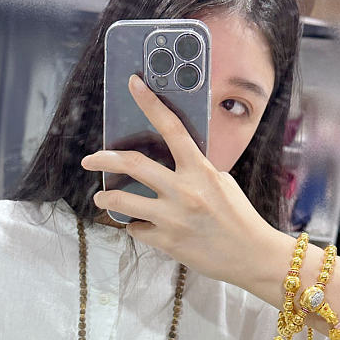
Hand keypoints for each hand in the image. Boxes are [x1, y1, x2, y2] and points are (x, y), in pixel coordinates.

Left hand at [80, 74, 275, 287]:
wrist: (251, 255)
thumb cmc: (238, 217)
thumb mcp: (220, 183)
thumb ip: (195, 170)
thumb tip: (169, 159)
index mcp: (200, 171)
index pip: (172, 128)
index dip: (151, 103)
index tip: (133, 84)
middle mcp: (184, 191)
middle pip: (133, 164)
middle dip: (103, 158)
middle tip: (88, 159)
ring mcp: (173, 218)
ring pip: (123, 200)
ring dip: (106, 196)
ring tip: (101, 196)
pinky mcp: (167, 242)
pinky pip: (136, 229)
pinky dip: (136, 226)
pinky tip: (143, 226)